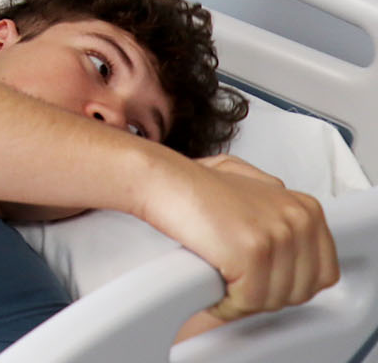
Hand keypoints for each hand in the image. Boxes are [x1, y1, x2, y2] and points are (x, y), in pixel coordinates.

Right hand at [140, 152, 338, 322]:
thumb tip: (292, 242)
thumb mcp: (254, 186)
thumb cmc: (196, 185)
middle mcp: (298, 220)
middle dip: (267, 295)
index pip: (323, 273)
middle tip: (239, 286)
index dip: (290, 285)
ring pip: (274, 299)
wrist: (163, 180)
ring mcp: (277, 235)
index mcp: (306, 209)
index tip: (264, 282)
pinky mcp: (252, 252)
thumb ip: (281, 209)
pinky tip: (213, 289)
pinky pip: (249, 301)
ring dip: (245, 302)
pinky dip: (227, 304)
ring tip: (224, 286)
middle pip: (300, 291)